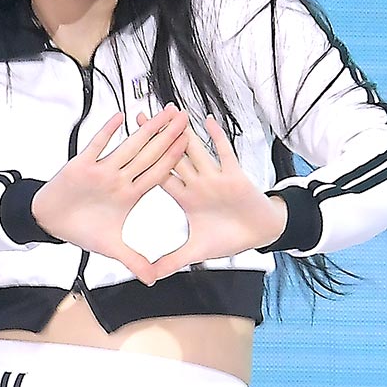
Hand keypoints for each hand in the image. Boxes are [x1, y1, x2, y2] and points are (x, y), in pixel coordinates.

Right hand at [32, 105, 191, 282]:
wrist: (51, 220)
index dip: (173, 158)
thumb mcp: (111, 248)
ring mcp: (101, 171)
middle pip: (148, 155)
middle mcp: (119, 179)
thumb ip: (133, 261)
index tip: (189, 143)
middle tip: (184, 116)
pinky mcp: (80, 166)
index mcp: (129, 195)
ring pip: (128, 147)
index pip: (157, 174)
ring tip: (162, 111)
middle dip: (167, 136)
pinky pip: (96, 146)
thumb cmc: (80, 229)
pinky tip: (120, 117)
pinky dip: (107, 133)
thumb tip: (153, 280)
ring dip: (145, 129)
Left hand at [141, 114, 286, 282]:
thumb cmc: (230, 237)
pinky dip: (216, 138)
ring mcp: (215, 178)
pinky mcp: (234, 176)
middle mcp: (198, 183)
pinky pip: (224, 154)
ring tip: (170, 110)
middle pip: (174, 156)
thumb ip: (172, 261)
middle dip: (158, 137)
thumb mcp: (196, 252)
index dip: (144, 162)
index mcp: (186, 198)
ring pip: (196, 150)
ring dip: (184, 131)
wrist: (259, 232)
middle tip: (140, 116)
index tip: (127, 149)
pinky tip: (206, 120)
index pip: (161, 176)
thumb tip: (149, 276)